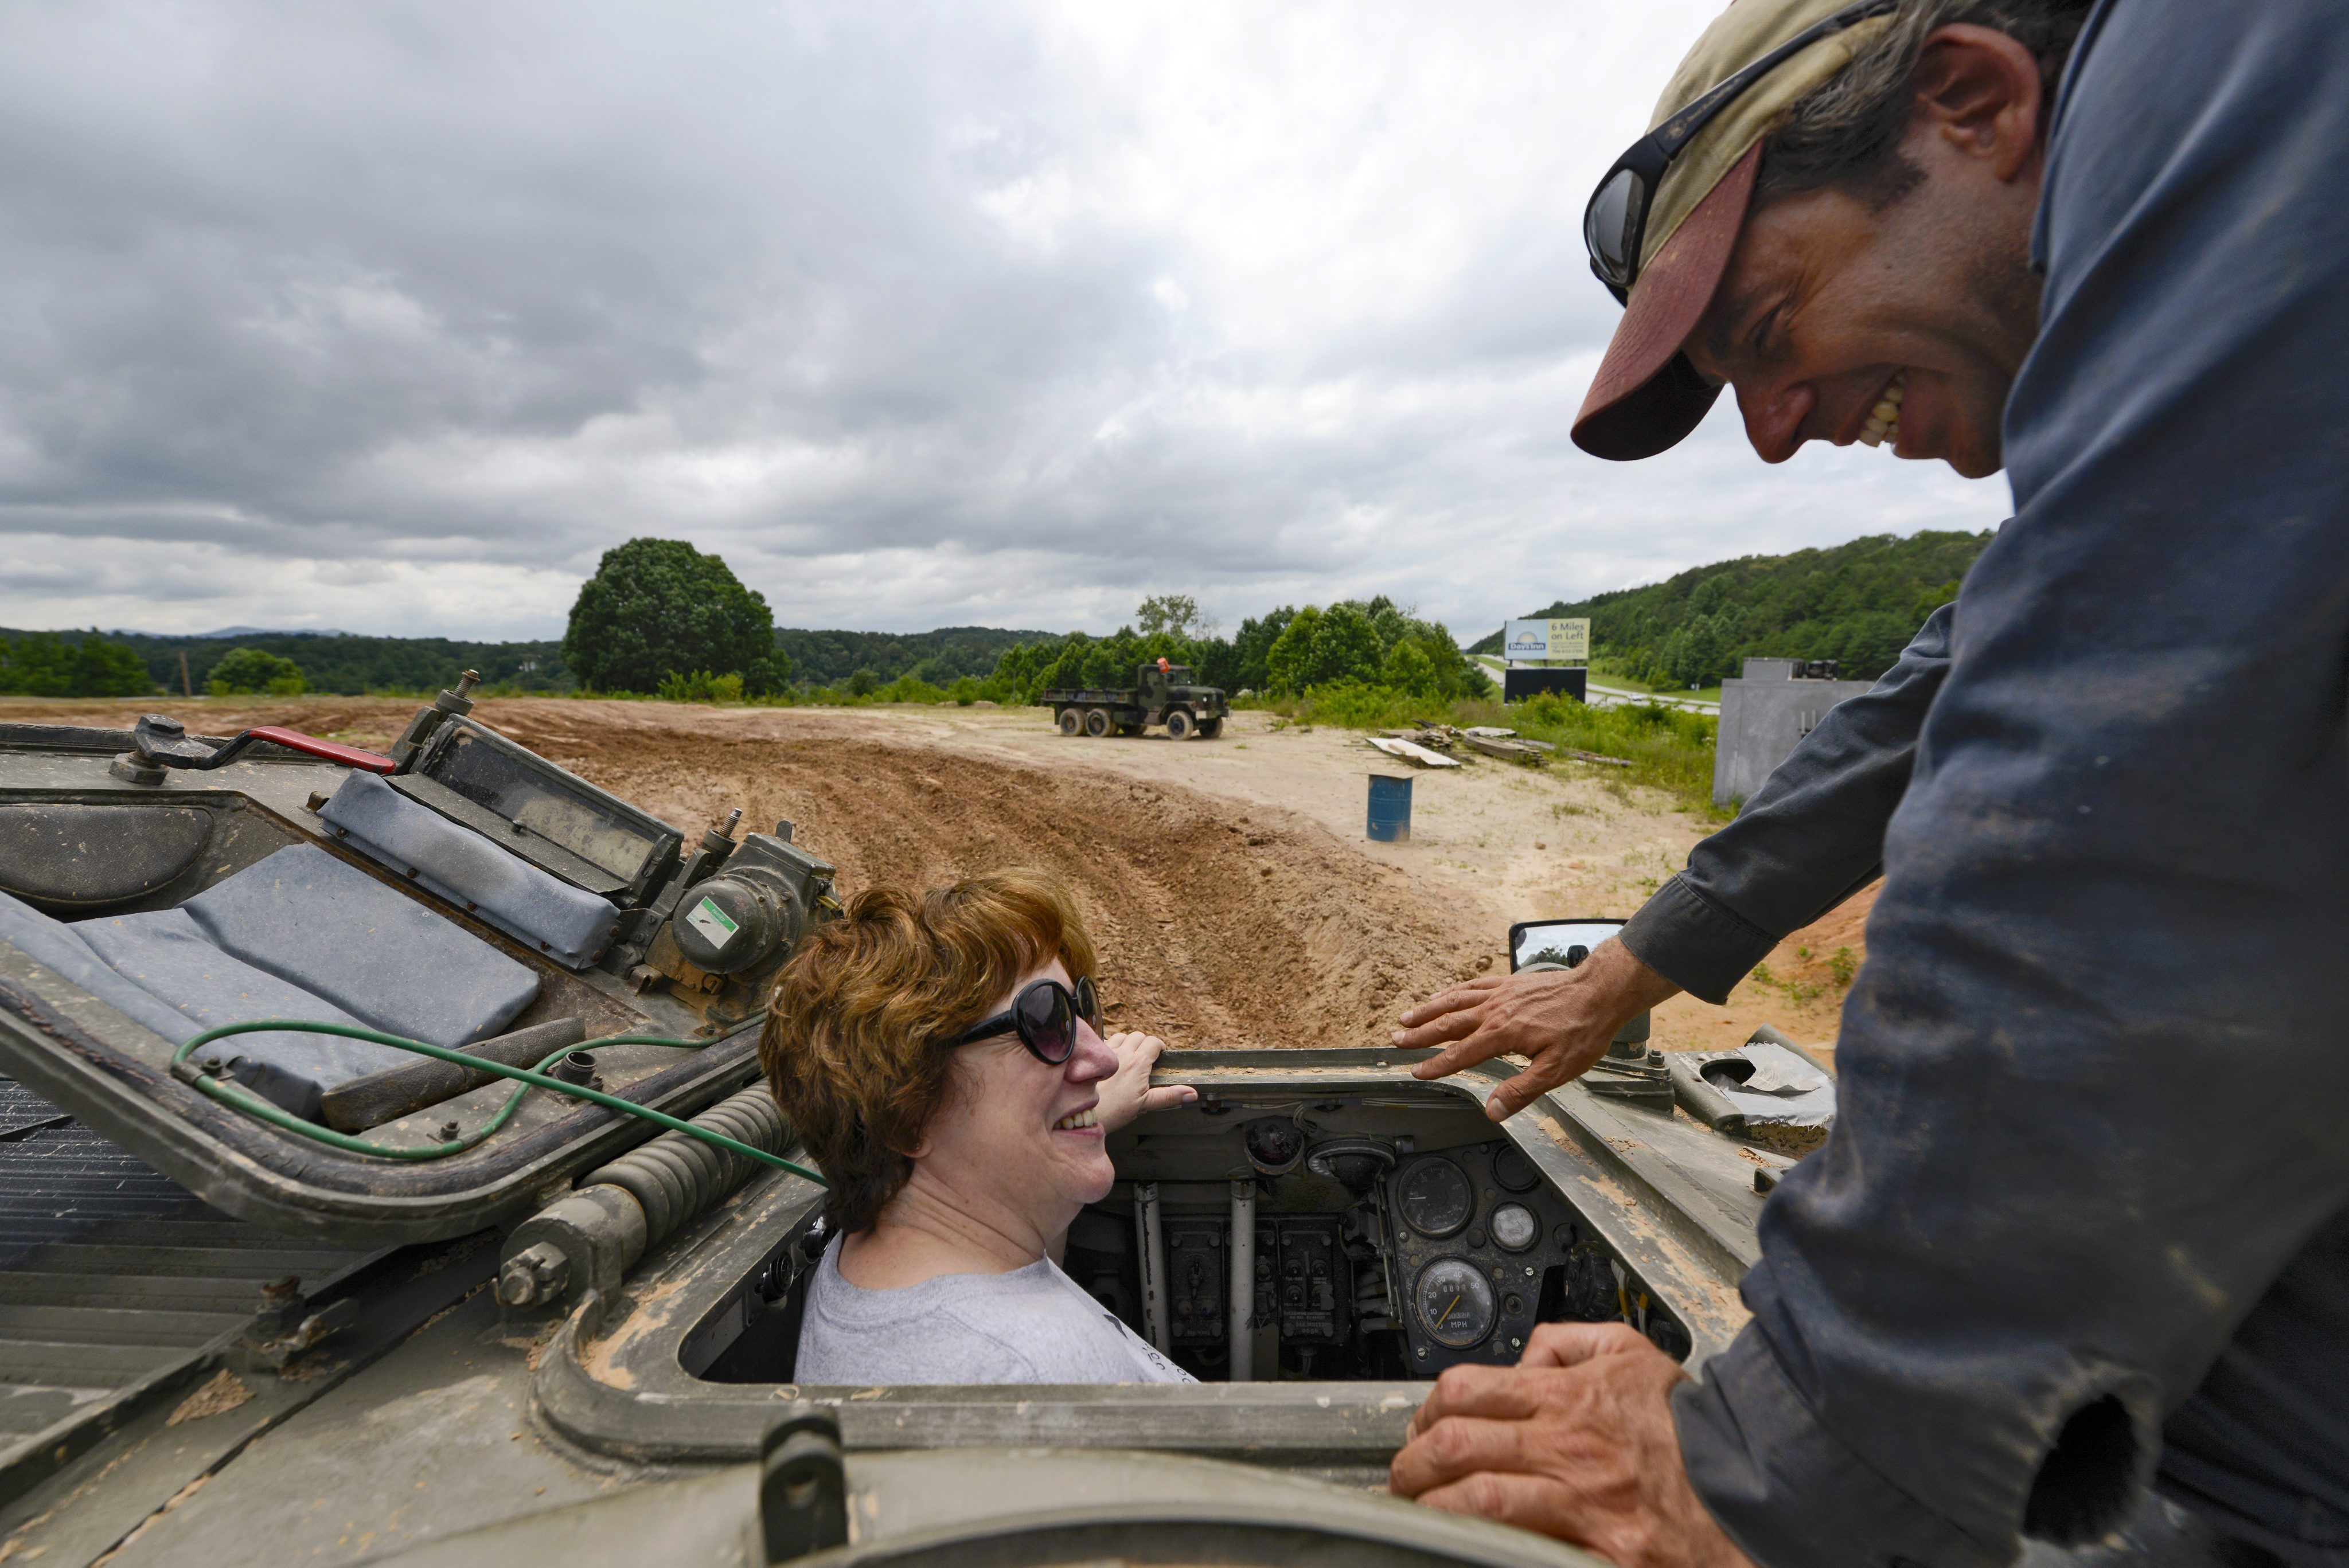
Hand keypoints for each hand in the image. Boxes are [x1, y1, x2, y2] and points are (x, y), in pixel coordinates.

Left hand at [1094, 1030, 1195, 1131]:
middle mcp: (1123, 1053)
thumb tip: (1192, 1093)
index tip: (1160, 1056)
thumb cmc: (1114, 1111)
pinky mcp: (1093, 1056)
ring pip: (1122, 1036)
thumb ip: (1169, 1096)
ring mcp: (1106, 1052)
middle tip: (1146, 1059)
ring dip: (1128, 1042)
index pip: (1154, 1042)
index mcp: (1138, 1063)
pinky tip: (1111, 1060)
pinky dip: (1112, 1046)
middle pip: (1138, 1035)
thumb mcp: (1145, 1105)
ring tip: (1129, 1057)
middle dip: (1145, 1043)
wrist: (1083, 1113)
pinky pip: (1105, 1041)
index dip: (1159, 1047)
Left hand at [1390, 1323, 1753, 1567]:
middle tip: (1403, 1476)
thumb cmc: (1687, 1430)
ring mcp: (1579, 1499)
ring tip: (1419, 1510)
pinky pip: (1517, 1543)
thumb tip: (1526, 1357)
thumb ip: (1571, 1343)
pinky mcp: (1597, 1547)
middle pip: (1457, 1443)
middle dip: (1414, 1461)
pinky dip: (1483, 1541)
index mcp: (1568, 1398)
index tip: (1421, 1428)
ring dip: (1433, 1504)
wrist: (1747, 1486)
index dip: (1428, 1410)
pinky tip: (1463, 1540)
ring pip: (1476, 1497)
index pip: (1467, 1389)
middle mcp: (1566, 1446)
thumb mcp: (1632, 1355)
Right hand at [1394, 940, 1680, 1119]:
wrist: (1599, 991)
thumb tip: (1491, 1111)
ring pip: (1455, 1001)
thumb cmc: (1582, 1031)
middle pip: (1448, 1024)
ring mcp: (1501, 993)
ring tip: (1407, 1016)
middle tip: (1396, 1040)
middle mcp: (1495, 1011)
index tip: (1416, 1072)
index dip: (1435, 1065)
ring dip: (1429, 1009)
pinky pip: (1473, 985)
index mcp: (1503, 1034)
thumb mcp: (1557, 1071)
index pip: (1460, 1054)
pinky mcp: (1510, 982)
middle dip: (1420, 1034)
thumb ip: (1521, 1091)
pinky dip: (1453, 991)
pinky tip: (1444, 994)